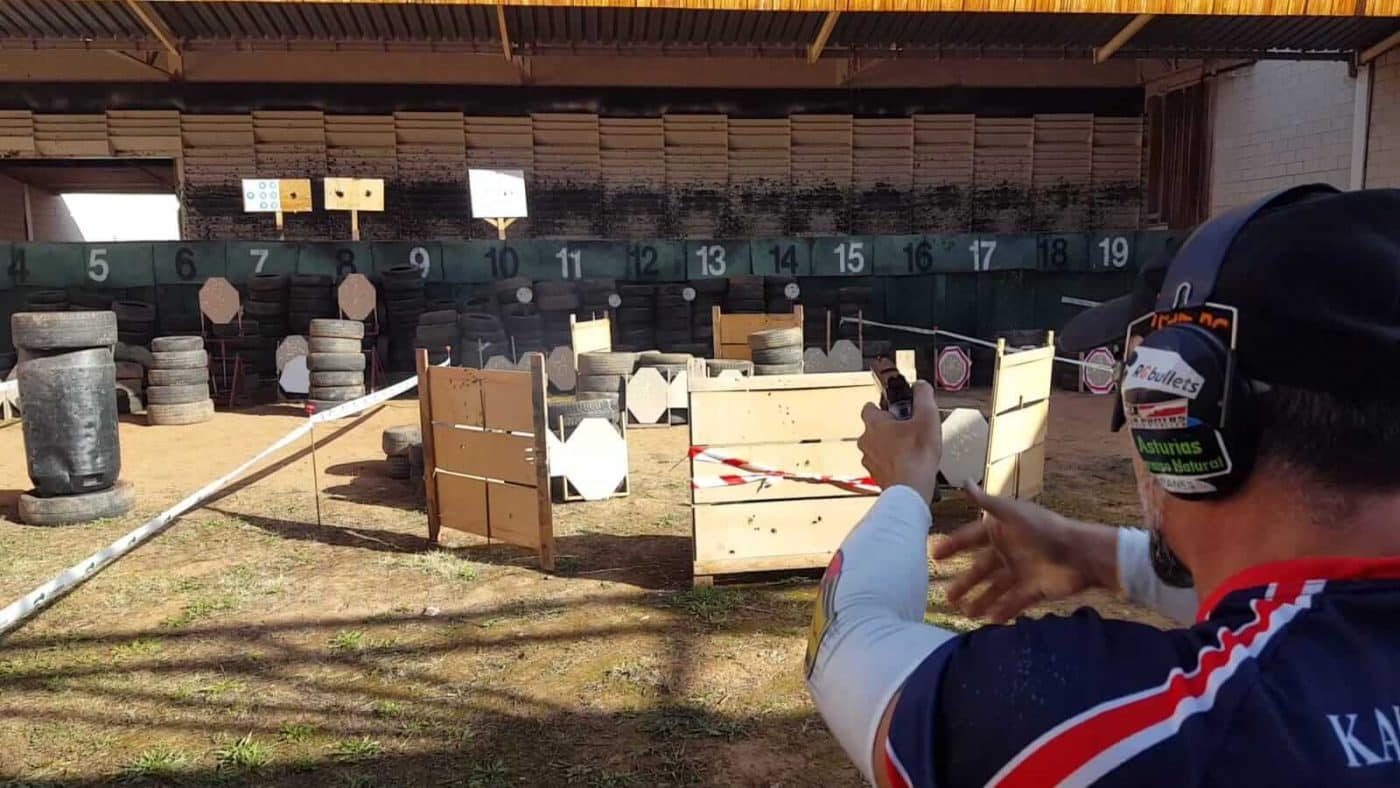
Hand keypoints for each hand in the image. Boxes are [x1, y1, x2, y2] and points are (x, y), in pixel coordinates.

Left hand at [857, 380, 941, 503]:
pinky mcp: (877, 476)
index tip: (896, 406)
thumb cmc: (916, 455)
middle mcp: (867, 442)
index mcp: (874, 424)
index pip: (869, 407)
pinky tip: (909, 463)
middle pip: (874, 428)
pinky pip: (883, 464)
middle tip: (908, 428)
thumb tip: (920, 386)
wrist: (912, 488)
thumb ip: (923, 395)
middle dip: (890, 427)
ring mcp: (870, 460)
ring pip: (877, 447)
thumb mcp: (927, 416)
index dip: (883, 405)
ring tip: (911, 447)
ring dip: (890, 446)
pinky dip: (893, 462)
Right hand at [933, 483, 1116, 622]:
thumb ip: (986, 502)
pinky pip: (1014, 602)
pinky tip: (989, 620)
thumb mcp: (1012, 514)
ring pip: (995, 589)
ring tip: (966, 613)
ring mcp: (1021, 572)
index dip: (953, 546)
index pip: (971, 539)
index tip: (934, 555)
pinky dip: (1003, 611)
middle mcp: (1009, 552)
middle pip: (981, 569)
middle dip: (965, 582)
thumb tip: (963, 481)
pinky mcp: (1034, 589)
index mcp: (1001, 531)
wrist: (1081, 554)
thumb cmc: (1045, 529)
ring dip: (981, 600)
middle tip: (947, 597)